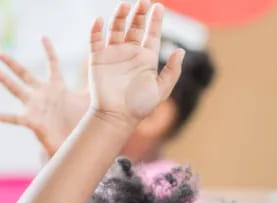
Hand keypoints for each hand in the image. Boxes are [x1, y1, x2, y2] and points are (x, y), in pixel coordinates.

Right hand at [0, 39, 88, 156]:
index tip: (43, 37)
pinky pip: (16, 118)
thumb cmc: (82, 124)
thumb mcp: (90, 101)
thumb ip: (95, 85)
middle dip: (12, 64)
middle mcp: (43, 95)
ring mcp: (36, 107)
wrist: (77, 145)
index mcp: (57, 87)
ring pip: (17, 90)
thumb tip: (109, 72)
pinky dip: (4, 117)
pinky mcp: (33, 122)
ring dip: (5, 81)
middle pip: (25, 74)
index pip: (52, 65)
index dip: (49, 51)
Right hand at [88, 0, 183, 127]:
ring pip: (116, 28)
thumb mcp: (161, 90)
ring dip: (120, 16)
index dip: (155, 20)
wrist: (117, 117)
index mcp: (146, 59)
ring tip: (125, 5)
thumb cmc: (140, 107)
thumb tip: (181, 51)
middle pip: (135, 26)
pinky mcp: (97, 59)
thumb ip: (172, 71)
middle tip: (143, 1)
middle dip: (139, 13)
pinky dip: (96, 29)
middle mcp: (130, 53)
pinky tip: (100, 21)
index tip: (159, 7)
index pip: (152, 34)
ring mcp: (113, 54)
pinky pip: (95, 40)